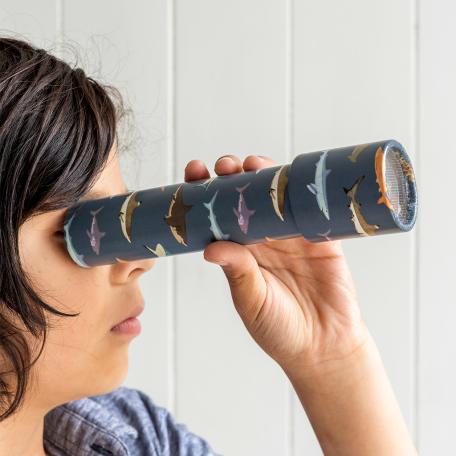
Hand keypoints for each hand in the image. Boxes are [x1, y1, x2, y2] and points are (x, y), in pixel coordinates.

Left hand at [184, 154, 368, 373]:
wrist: (324, 347)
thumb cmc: (280, 330)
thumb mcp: (252, 301)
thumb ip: (237, 272)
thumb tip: (210, 247)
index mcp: (240, 253)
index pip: (217, 216)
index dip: (205, 195)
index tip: (194, 174)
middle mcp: (262, 239)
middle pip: (244, 198)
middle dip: (232, 177)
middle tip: (225, 166)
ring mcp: (291, 236)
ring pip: (275, 196)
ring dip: (264, 176)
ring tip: (252, 165)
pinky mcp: (320, 237)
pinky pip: (310, 208)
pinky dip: (301, 191)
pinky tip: (289, 176)